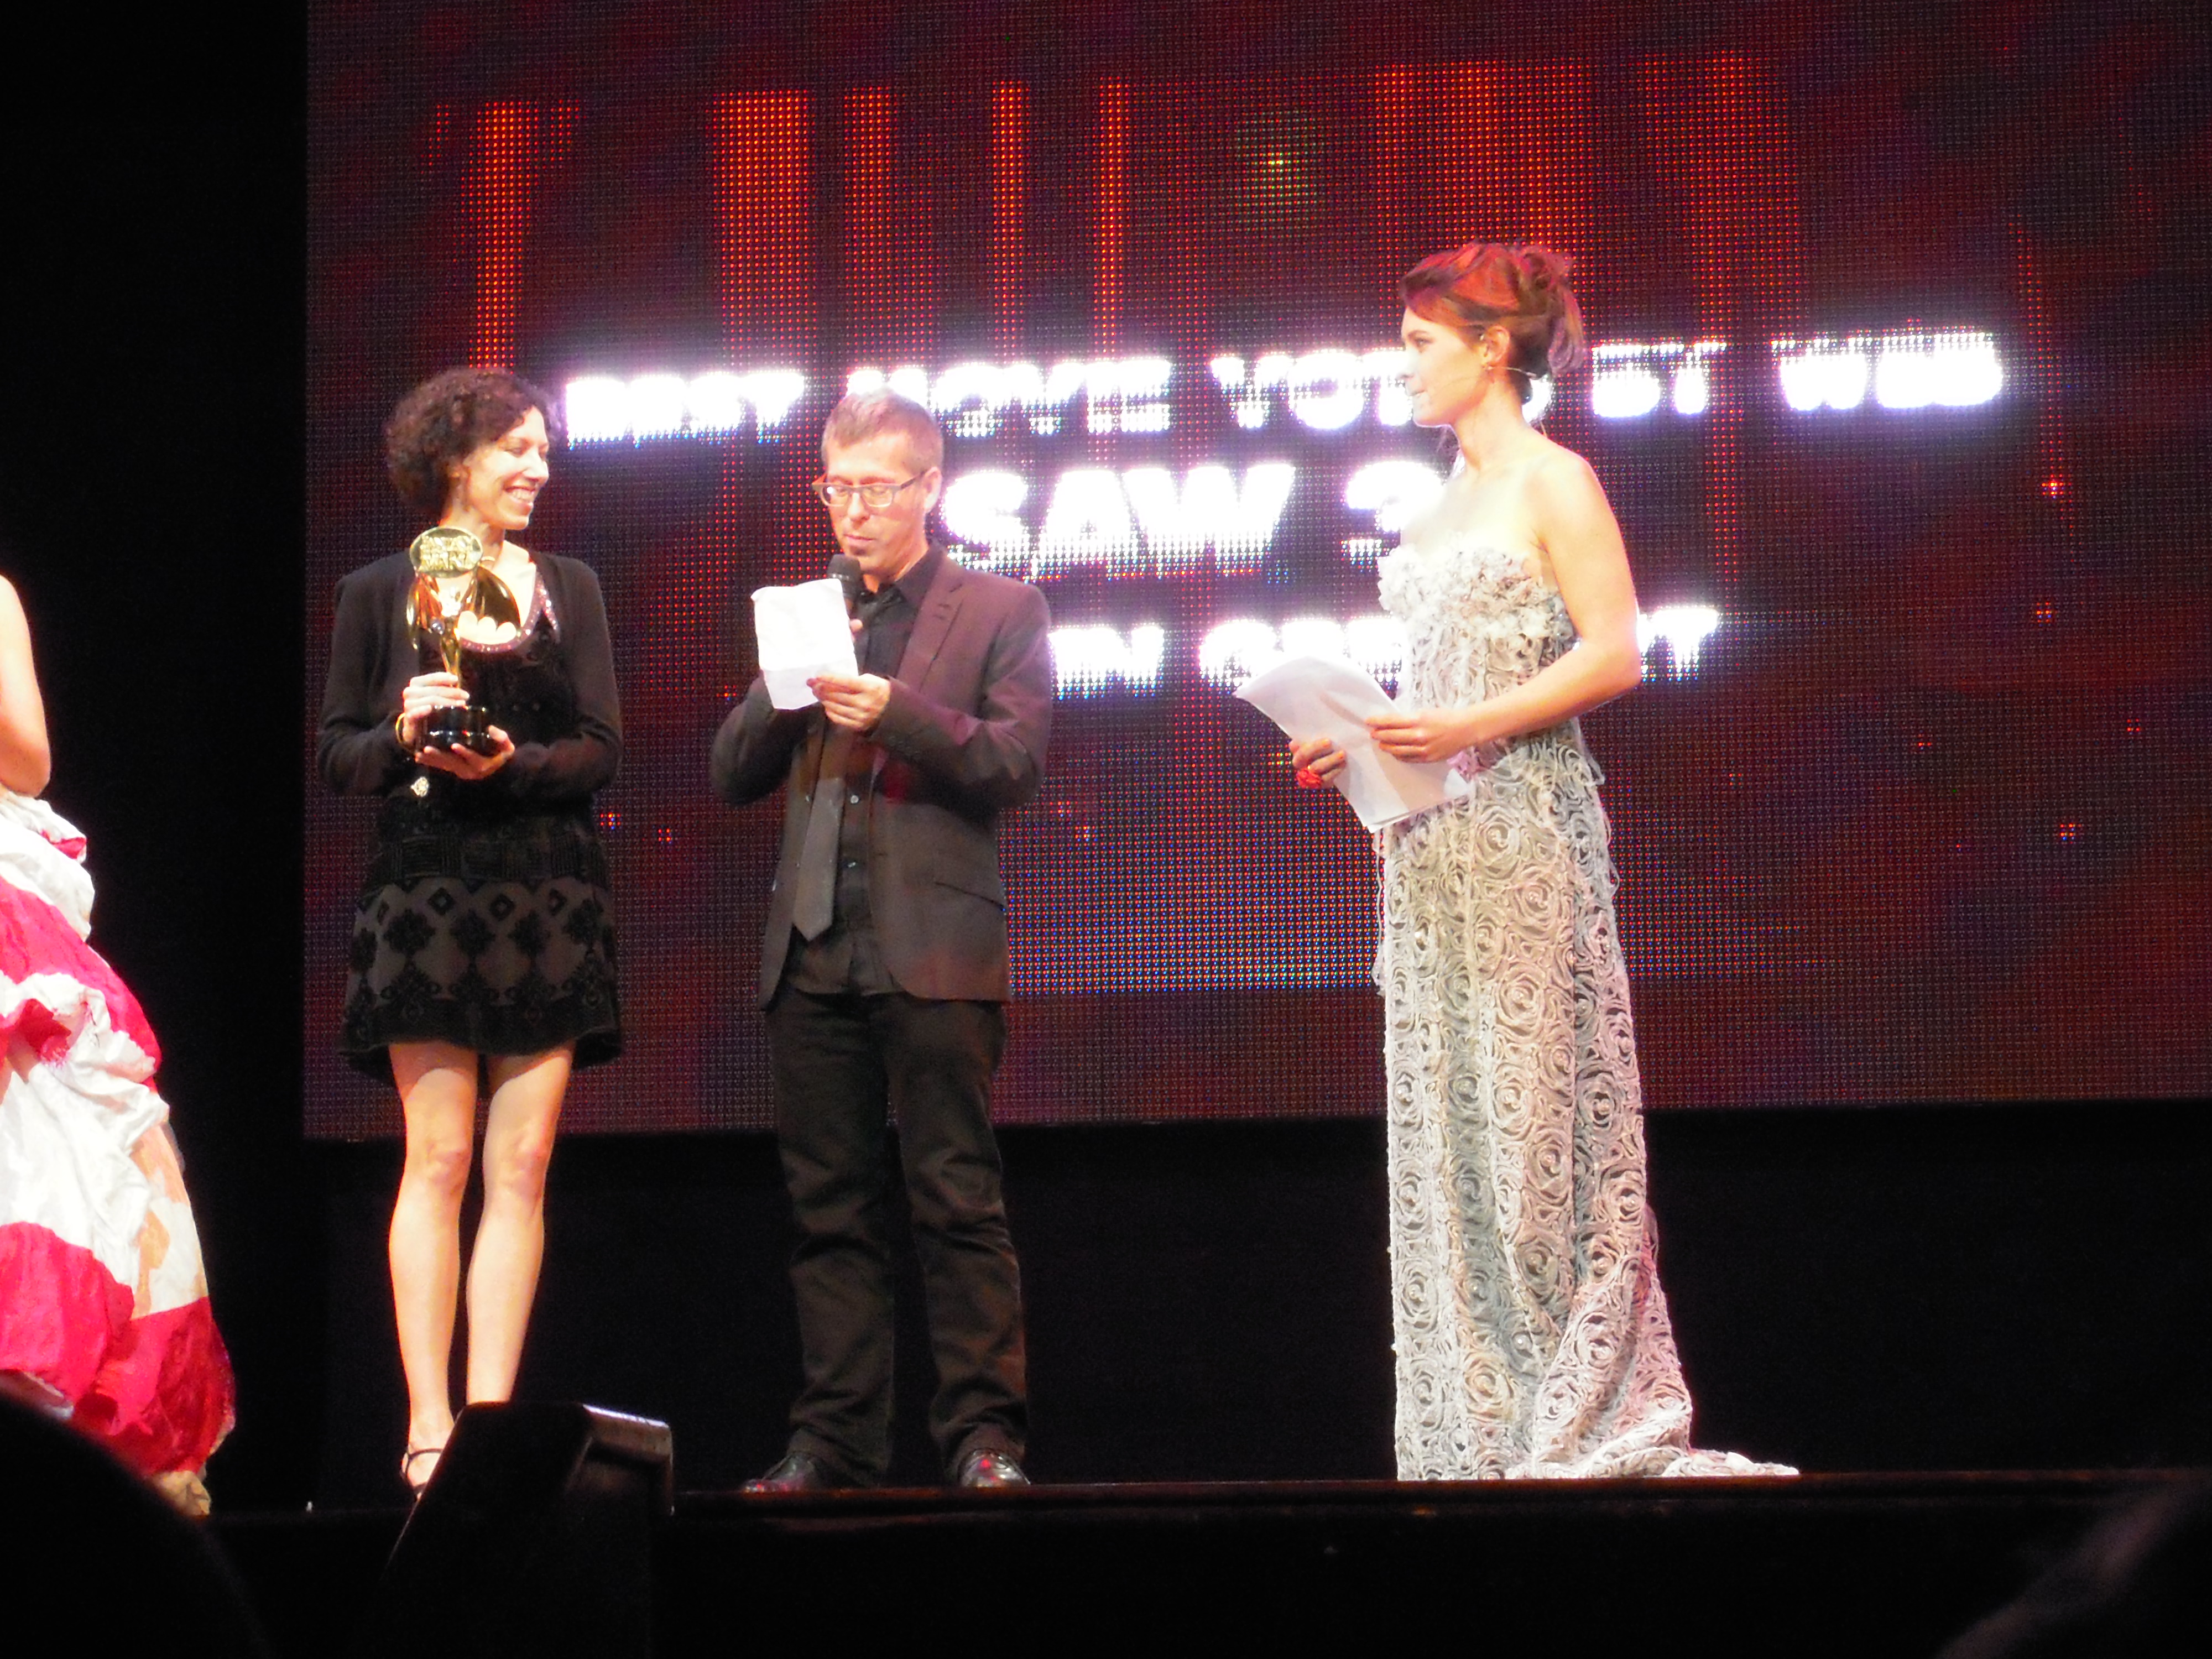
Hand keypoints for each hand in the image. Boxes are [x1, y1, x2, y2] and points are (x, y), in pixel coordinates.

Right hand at [397, 672, 467, 749]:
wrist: (413, 726)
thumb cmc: (426, 708)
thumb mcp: (433, 696)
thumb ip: (442, 688)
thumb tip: (457, 684)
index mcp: (416, 683)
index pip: (432, 678)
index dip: (445, 678)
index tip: (456, 680)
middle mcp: (410, 692)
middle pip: (435, 690)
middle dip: (452, 692)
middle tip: (466, 696)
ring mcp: (408, 704)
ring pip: (430, 700)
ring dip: (447, 702)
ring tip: (461, 704)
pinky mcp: (408, 717)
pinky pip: (415, 713)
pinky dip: (422, 710)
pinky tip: (429, 709)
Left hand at [415, 725, 514, 778]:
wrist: (498, 767)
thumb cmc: (501, 754)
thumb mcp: (507, 747)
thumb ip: (502, 739)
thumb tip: (491, 729)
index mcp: (482, 764)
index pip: (473, 758)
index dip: (464, 752)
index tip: (454, 745)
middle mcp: (469, 771)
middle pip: (453, 763)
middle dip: (439, 756)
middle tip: (427, 749)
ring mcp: (460, 771)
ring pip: (444, 765)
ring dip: (431, 759)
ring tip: (419, 753)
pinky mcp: (454, 770)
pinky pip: (441, 766)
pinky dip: (430, 762)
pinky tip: (419, 757)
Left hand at [810, 672, 891, 732]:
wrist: (894, 711)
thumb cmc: (880, 691)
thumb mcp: (870, 679)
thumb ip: (852, 680)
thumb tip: (831, 681)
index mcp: (869, 688)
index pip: (844, 682)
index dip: (829, 678)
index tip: (817, 676)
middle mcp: (864, 703)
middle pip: (836, 695)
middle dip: (821, 688)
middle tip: (812, 684)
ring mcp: (860, 716)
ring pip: (835, 707)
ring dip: (823, 699)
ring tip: (818, 693)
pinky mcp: (857, 725)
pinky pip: (838, 718)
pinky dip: (830, 711)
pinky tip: (827, 705)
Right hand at [1288, 736, 1347, 785]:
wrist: (1336, 765)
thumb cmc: (1327, 747)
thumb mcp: (1319, 739)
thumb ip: (1316, 735)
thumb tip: (1321, 722)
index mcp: (1297, 750)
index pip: (1294, 745)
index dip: (1298, 743)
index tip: (1308, 736)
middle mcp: (1300, 764)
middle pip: (1303, 755)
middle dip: (1315, 747)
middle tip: (1329, 741)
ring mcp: (1310, 775)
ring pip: (1316, 768)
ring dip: (1329, 760)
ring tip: (1342, 753)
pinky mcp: (1322, 783)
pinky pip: (1327, 778)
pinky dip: (1335, 770)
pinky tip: (1343, 763)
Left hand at [1366, 705, 1480, 763]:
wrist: (1465, 729)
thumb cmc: (1446, 717)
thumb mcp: (1425, 713)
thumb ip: (1409, 719)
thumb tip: (1391, 723)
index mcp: (1418, 720)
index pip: (1391, 721)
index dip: (1377, 721)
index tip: (1368, 721)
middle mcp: (1419, 735)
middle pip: (1391, 736)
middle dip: (1379, 735)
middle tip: (1373, 734)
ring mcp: (1423, 749)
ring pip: (1397, 750)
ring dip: (1386, 746)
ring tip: (1381, 744)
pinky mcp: (1427, 758)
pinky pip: (1408, 758)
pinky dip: (1399, 755)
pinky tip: (1395, 752)